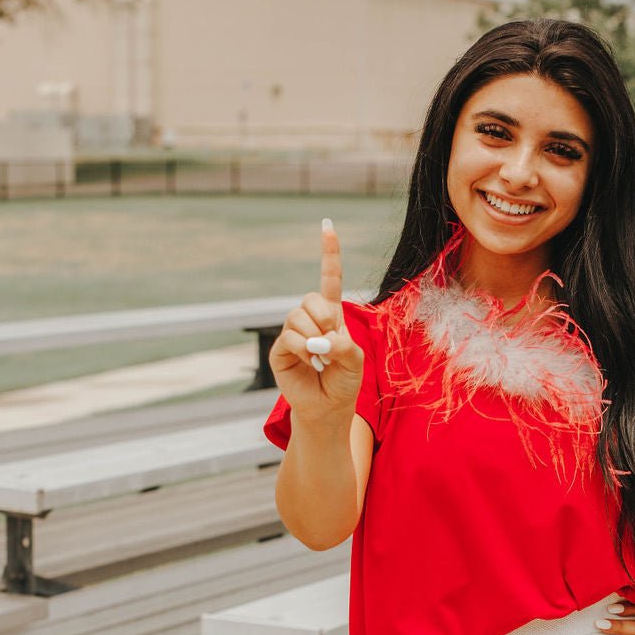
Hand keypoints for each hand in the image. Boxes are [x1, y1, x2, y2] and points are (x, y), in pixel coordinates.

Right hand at [267, 218, 364, 420]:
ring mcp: (292, 332)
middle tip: (330, 341)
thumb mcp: (355, 361)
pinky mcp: (279, 349)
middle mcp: (308, 319)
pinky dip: (303, 349)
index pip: (329, 279)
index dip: (329, 254)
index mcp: (331, 315)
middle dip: (324, 318)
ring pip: (297, 317)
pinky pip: (289, 338)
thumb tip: (320, 339)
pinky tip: (311, 361)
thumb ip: (345, 345)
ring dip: (314, 338)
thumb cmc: (343, 383)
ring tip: (321, 357)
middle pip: (310, 298)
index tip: (327, 225)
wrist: (327, 408)